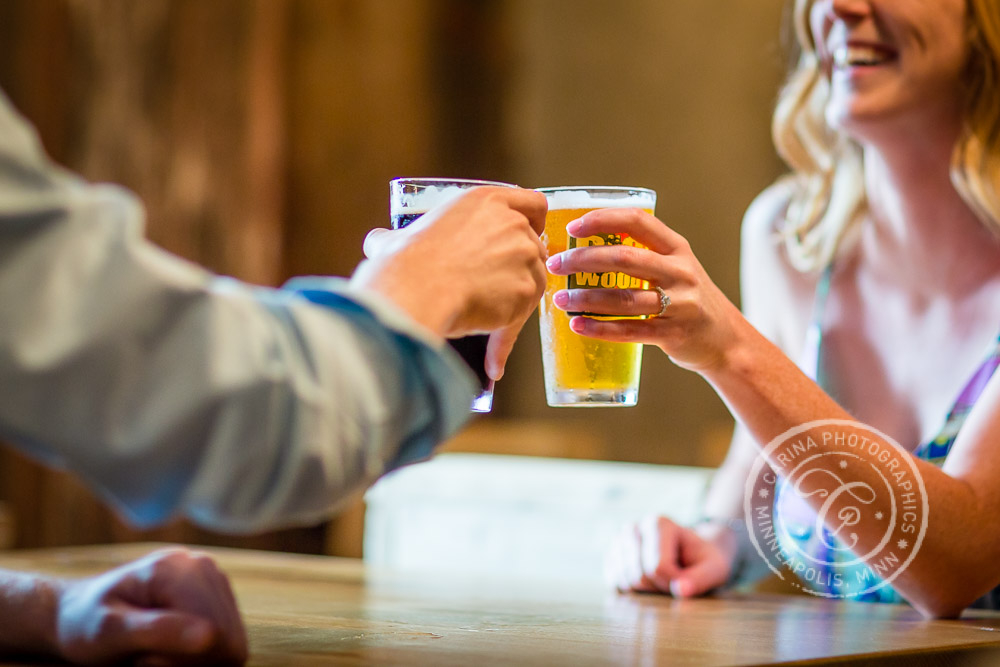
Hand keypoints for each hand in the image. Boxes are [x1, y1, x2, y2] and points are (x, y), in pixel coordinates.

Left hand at [56, 548, 246, 665]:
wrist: (80, 613)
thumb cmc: (85, 623)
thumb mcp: (108, 632)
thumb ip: (157, 631)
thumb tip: (210, 636)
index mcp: (178, 568)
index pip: (216, 633)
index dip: (182, 660)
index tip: (142, 657)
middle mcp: (203, 566)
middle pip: (228, 639)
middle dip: (190, 660)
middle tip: (148, 657)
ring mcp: (213, 579)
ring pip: (232, 643)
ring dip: (196, 659)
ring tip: (158, 651)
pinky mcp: (217, 595)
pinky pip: (229, 641)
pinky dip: (201, 654)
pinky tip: (172, 646)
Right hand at [356, 186, 547, 378]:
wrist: (415, 291)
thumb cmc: (404, 263)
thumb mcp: (397, 239)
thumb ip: (395, 238)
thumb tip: (378, 241)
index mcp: (485, 202)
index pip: (532, 203)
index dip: (534, 222)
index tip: (528, 235)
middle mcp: (511, 224)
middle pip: (535, 247)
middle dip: (521, 269)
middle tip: (498, 288)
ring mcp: (523, 257)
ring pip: (533, 283)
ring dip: (515, 305)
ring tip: (489, 329)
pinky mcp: (527, 291)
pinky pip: (520, 321)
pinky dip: (505, 341)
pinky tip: (492, 362)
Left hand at [544, 208, 745, 372]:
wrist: (727, 340)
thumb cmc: (688, 299)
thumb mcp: (676, 268)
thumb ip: (642, 256)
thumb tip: (583, 251)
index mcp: (677, 248)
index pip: (637, 221)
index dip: (602, 220)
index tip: (573, 227)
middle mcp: (681, 272)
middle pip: (624, 258)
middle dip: (583, 260)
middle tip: (556, 265)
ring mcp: (680, 304)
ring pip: (623, 298)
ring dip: (585, 298)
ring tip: (560, 299)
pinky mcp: (674, 334)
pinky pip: (630, 330)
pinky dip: (600, 329)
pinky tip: (577, 326)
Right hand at [605, 516, 732, 597]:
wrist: (690, 553)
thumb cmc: (703, 560)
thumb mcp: (714, 568)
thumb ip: (700, 579)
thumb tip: (681, 590)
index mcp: (659, 523)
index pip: (658, 567)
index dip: (674, 583)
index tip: (687, 579)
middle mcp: (634, 528)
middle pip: (639, 575)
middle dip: (660, 587)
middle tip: (675, 580)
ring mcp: (619, 541)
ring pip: (625, 581)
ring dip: (647, 591)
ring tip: (662, 579)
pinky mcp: (612, 555)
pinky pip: (615, 583)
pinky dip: (632, 590)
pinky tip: (648, 582)